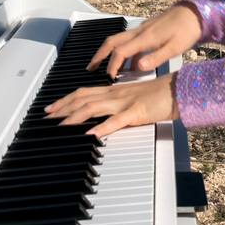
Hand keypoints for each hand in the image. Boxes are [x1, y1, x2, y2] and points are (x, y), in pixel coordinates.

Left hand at [43, 72, 179, 137]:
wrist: (177, 90)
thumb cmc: (158, 95)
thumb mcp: (132, 98)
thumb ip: (116, 105)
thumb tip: (101, 116)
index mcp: (114, 91)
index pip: (83, 93)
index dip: (65, 100)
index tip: (51, 107)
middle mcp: (115, 94)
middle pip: (83, 98)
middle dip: (62, 107)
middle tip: (47, 115)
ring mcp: (125, 102)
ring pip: (94, 107)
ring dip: (75, 116)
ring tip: (61, 124)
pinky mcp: (136, 112)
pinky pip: (117, 120)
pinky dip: (103, 127)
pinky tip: (92, 133)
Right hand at [85, 4, 202, 78]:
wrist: (193, 13)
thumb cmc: (186, 30)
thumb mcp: (175, 48)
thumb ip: (156, 58)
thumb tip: (138, 68)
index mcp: (145, 38)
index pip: (120, 52)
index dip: (112, 66)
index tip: (109, 78)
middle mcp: (139, 32)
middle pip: (111, 42)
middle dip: (99, 55)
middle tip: (89, 68)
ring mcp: (142, 30)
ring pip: (117, 40)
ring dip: (107, 53)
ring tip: (104, 68)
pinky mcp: (146, 30)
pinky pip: (128, 41)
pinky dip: (122, 52)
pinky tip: (128, 65)